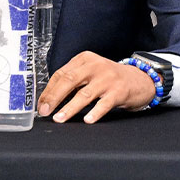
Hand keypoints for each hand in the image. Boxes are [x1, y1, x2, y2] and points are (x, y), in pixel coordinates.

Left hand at [37, 51, 155, 123]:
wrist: (139, 79)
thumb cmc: (109, 78)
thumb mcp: (90, 72)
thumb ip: (73, 81)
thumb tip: (49, 100)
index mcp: (85, 59)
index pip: (61, 74)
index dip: (48, 90)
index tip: (41, 104)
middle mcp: (96, 66)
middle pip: (69, 80)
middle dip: (54, 97)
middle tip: (45, 111)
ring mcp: (108, 78)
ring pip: (84, 94)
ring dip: (69, 108)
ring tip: (59, 118)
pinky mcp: (119, 91)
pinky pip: (104, 103)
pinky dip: (95, 112)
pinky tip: (88, 120)